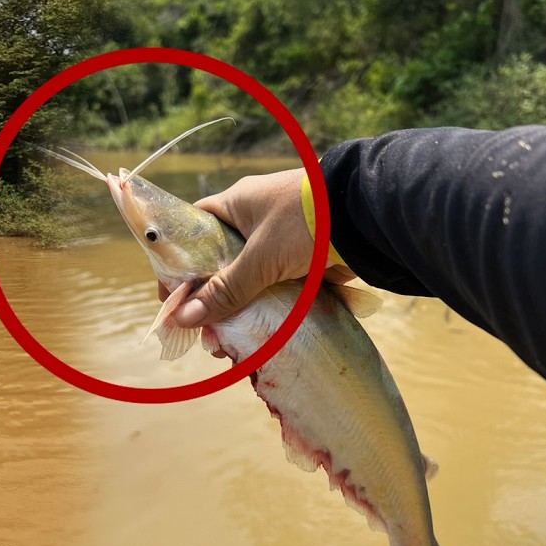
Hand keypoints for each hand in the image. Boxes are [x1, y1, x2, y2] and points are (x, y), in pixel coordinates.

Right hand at [160, 167, 355, 329]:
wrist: (371, 216)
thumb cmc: (308, 223)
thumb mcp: (261, 258)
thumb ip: (224, 290)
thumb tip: (183, 319)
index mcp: (236, 204)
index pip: (193, 232)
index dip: (179, 263)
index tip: (173, 298)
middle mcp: (255, 220)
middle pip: (219, 262)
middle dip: (209, 299)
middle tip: (203, 331)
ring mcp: (281, 241)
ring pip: (248, 279)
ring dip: (237, 308)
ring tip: (228, 341)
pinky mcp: (304, 260)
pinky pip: (275, 287)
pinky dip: (266, 308)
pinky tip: (257, 334)